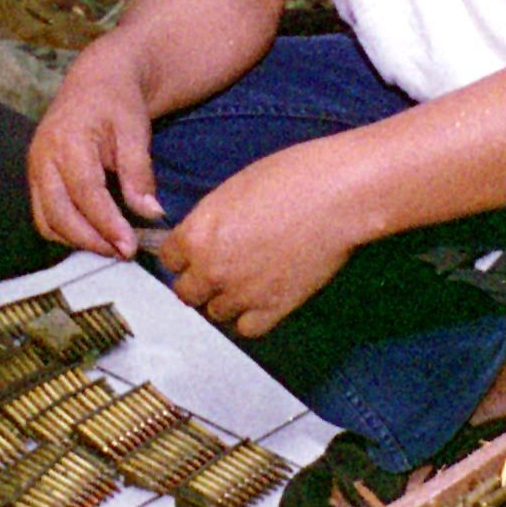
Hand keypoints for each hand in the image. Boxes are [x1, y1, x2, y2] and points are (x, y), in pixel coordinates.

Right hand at [27, 49, 162, 259]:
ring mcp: (35, 169)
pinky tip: (95, 234)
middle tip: (122, 253)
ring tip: (111, 247)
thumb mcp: (135, 130)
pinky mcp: (37, 178)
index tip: (128, 247)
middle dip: (90, 241)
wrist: (96, 81)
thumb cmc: (117, 102)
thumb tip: (150, 212)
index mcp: (68, 142)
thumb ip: (139, 172)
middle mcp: (43, 158)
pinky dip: (66, 232)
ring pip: (47, 221)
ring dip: (77, 240)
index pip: (85, 194)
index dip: (106, 225)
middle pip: (58, 214)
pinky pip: (44, 216)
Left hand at [161, 144, 357, 336]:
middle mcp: (212, 269)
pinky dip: (251, 317)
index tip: (193, 254)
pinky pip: (247, 328)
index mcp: (197, 234)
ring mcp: (242, 293)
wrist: (337, 196)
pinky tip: (262, 298)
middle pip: (186, 293)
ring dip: (226, 300)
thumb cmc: (290, 178)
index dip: (182, 256)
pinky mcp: (273, 308)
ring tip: (245, 282)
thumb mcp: (233, 191)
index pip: (168, 259)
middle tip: (219, 270)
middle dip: (199, 282)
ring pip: (216, 312)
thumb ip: (210, 222)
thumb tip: (205, 237)